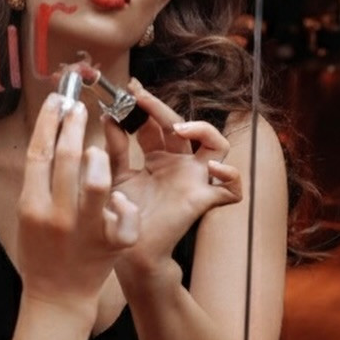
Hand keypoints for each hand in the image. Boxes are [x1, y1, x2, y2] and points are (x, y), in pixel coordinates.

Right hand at [18, 93, 139, 312]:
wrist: (57, 296)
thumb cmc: (40, 252)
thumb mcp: (27, 216)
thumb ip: (38, 183)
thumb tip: (50, 138)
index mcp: (31, 205)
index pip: (39, 153)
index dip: (49, 122)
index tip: (58, 101)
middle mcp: (56, 215)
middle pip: (66, 158)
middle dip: (74, 126)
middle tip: (80, 107)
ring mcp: (85, 230)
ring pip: (97, 181)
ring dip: (99, 157)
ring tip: (96, 147)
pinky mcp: (111, 243)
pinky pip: (122, 214)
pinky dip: (122, 204)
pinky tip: (119, 200)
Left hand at [103, 80, 241, 275]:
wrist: (126, 251)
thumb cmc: (121, 214)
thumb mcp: (114, 176)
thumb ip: (114, 148)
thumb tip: (108, 116)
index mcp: (158, 157)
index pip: (157, 123)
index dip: (146, 104)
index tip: (129, 88)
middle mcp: (179, 165)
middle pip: (183, 126)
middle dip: (162, 109)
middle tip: (141, 98)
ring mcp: (195, 181)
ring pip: (218, 144)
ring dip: (204, 130)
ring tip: (179, 130)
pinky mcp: (203, 201)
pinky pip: (232, 188)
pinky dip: (229, 175)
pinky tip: (210, 167)